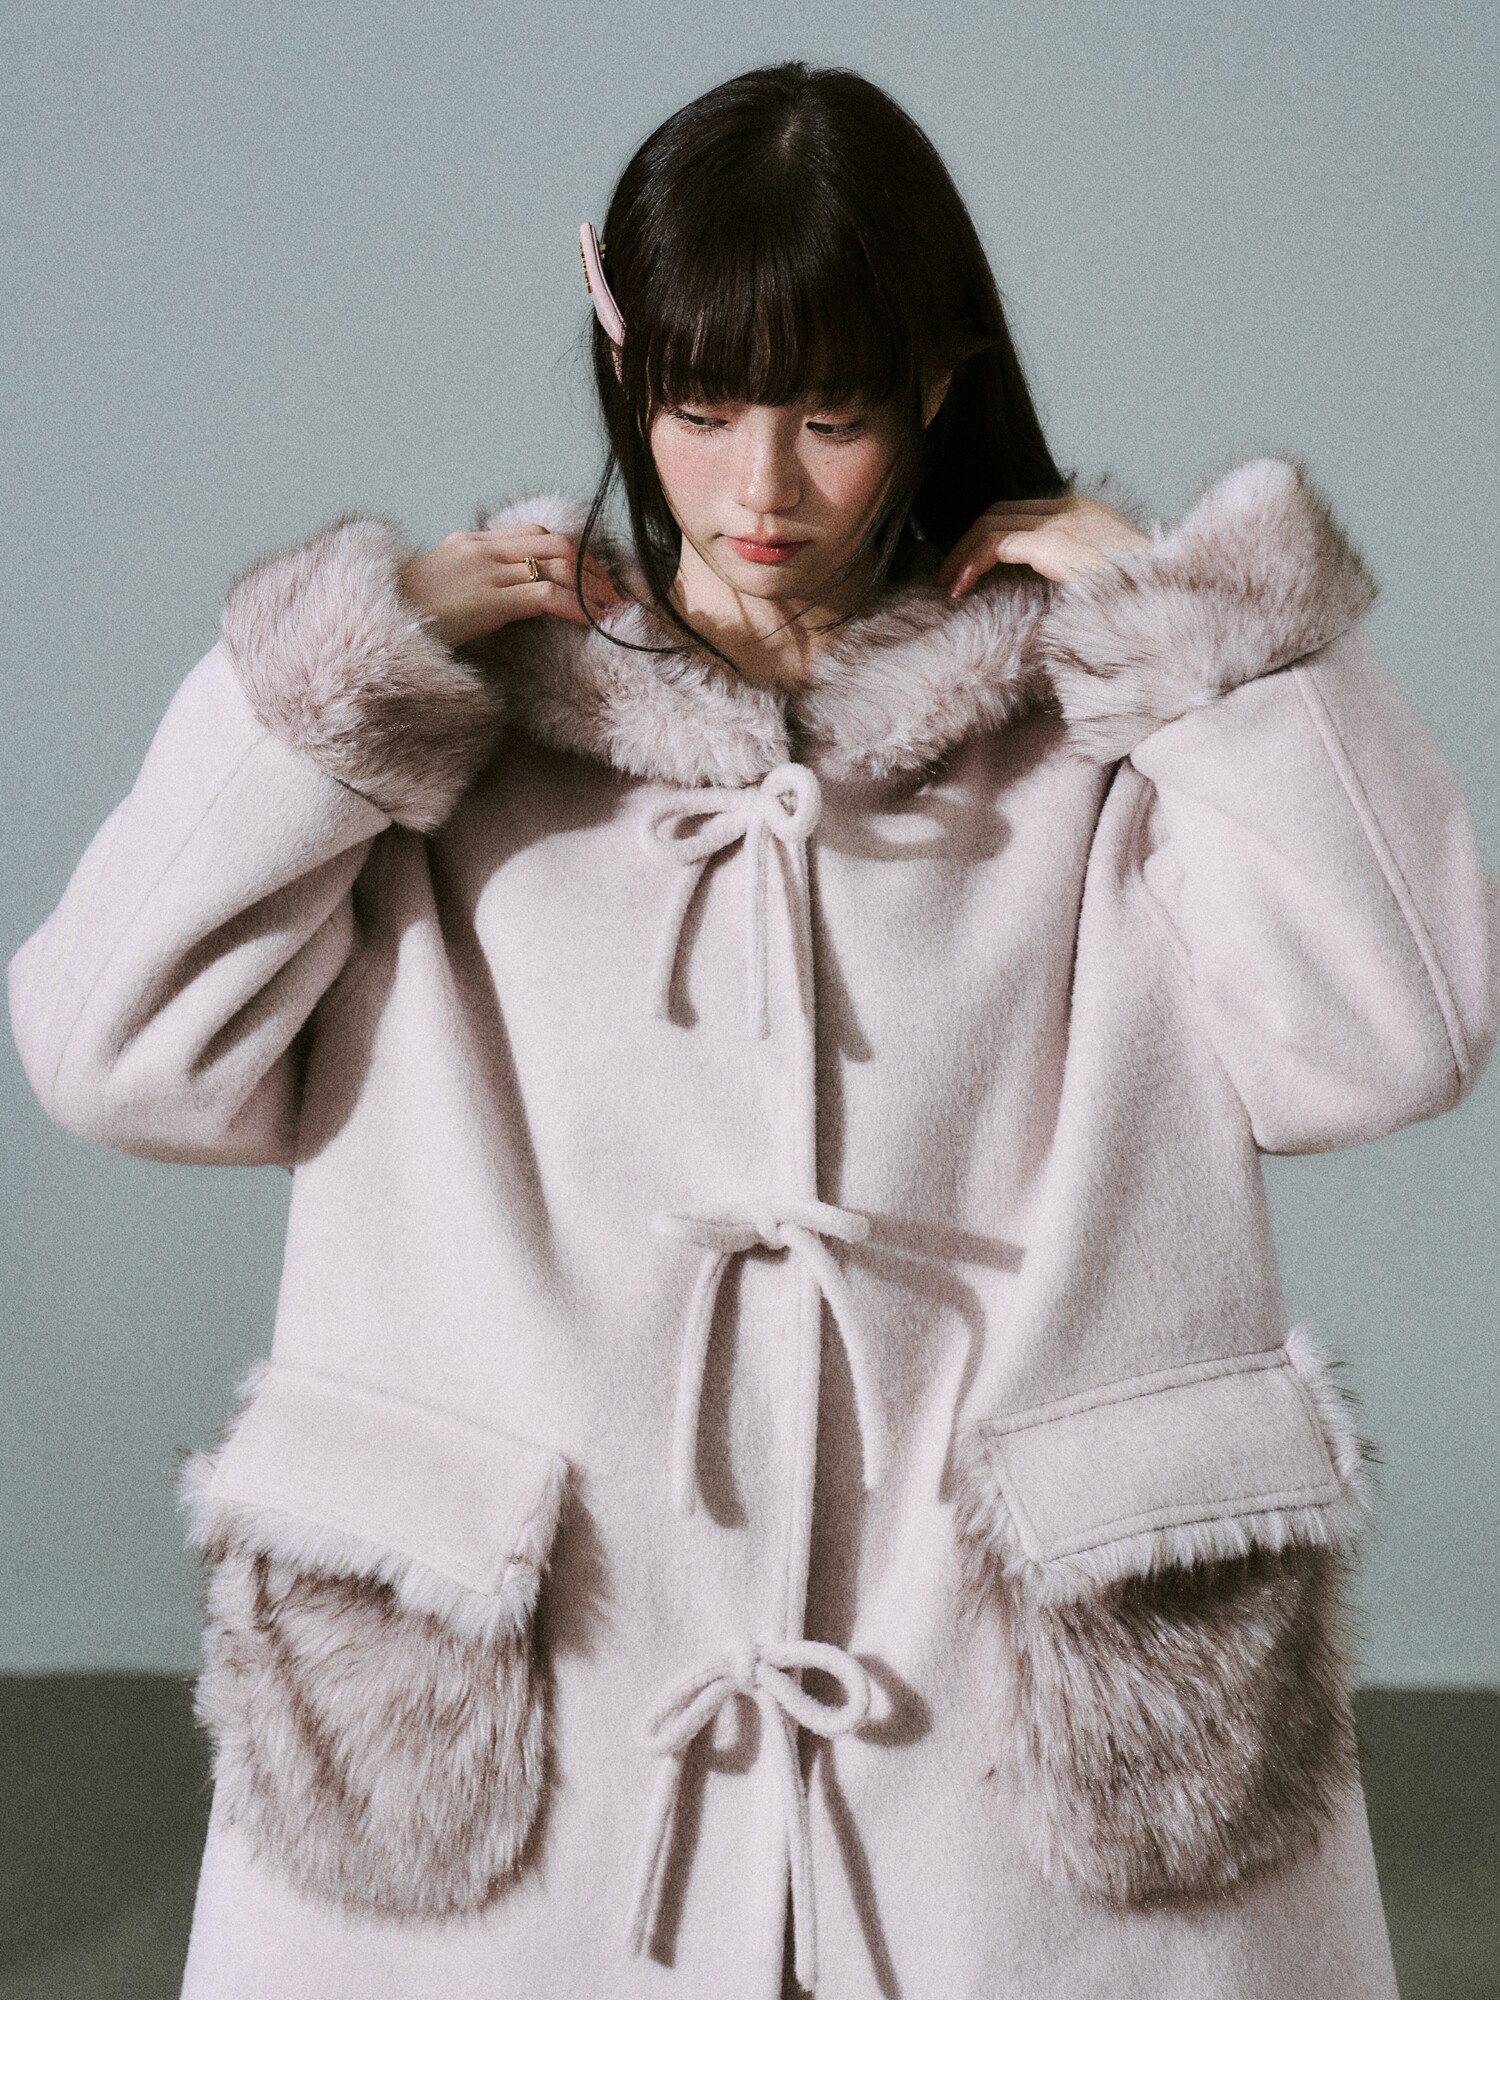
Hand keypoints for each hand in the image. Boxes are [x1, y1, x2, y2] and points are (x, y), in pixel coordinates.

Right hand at [397, 529, 621, 645]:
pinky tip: (592, 622)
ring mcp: (486, 572)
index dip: (570, 554)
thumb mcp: (437, 591)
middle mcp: (481, 550)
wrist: (370, 627)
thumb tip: (499, 606)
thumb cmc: (400, 621)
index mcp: (469, 544)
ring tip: (610, 610)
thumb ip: (469, 587)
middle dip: (591, 567)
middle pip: (555, 543)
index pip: (534, 534)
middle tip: (611, 594)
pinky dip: (577, 607)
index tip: (590, 577)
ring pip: (559, 564)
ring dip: (592, 588)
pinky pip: (547, 596)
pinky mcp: (489, 600)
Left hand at [937, 494, 1150, 597]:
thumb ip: (1075, 573)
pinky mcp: (1054, 542)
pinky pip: (996, 544)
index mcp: (1086, 513)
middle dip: (970, 542)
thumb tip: (1051, 593)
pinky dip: (971, 563)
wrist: (1170, 599)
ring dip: (963, 554)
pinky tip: (959, 587)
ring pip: (992, 524)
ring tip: (948, 584)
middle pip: (1002, 512)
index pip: (1024, 514)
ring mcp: (1063, 522)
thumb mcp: (1106, 578)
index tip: (973, 569)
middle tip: (951, 575)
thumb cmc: (1143, 601)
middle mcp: (1072, 508)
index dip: (990, 538)